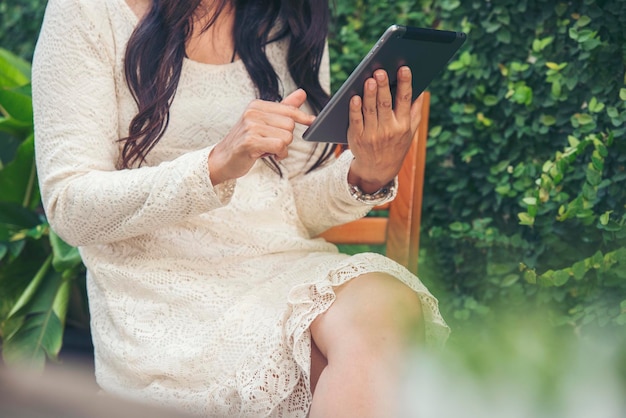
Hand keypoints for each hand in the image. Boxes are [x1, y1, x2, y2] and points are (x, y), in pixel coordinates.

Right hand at [208, 89, 314, 184]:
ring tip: (266, 149)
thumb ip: (283, 108)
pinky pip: (279, 147)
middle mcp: (253, 113)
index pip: (288, 109)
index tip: (312, 122)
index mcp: (256, 105)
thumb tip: (302, 93)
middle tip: (271, 143)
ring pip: (286, 137)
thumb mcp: (263, 122)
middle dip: (285, 138)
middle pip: (290, 125)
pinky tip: (267, 155)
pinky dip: (279, 155)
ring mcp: (251, 127)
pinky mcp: (251, 142)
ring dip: (281, 149)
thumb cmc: (245, 142)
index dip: (302, 117)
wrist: (222, 159)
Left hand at [347, 66, 423, 192]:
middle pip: (385, 104)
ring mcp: (372, 135)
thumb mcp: (410, 132)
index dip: (405, 84)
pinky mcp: (357, 138)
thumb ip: (415, 111)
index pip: (404, 101)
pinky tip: (354, 97)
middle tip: (381, 71)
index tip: (404, 69)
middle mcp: (388, 130)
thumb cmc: (395, 144)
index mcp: (403, 125)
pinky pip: (356, 121)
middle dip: (383, 87)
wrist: (378, 169)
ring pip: (370, 111)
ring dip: (369, 95)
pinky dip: (355, 109)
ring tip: (369, 80)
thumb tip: (420, 89)